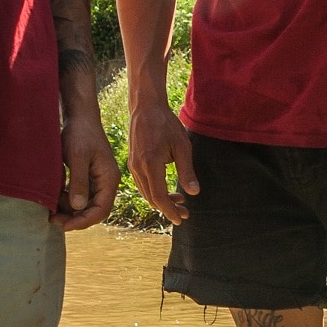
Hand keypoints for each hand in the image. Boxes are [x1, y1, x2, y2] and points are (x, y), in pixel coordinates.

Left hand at [56, 109, 120, 231]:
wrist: (79, 115)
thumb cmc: (80, 132)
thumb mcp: (77, 157)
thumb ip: (78, 182)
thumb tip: (77, 207)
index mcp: (109, 179)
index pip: (101, 210)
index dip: (84, 221)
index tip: (64, 225)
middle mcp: (106, 182)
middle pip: (94, 210)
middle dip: (75, 218)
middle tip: (53, 220)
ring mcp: (97, 180)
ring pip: (85, 204)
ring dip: (69, 210)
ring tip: (50, 208)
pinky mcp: (88, 176)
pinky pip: (79, 195)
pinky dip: (67, 199)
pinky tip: (53, 197)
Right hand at [126, 98, 198, 223]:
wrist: (146, 107)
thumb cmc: (166, 124)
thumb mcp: (182, 146)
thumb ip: (187, 170)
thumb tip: (194, 193)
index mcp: (150, 164)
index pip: (159, 197)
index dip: (170, 211)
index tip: (181, 219)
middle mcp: (138, 168)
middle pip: (152, 198)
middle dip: (168, 209)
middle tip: (185, 213)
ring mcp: (133, 166)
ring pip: (146, 193)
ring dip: (161, 201)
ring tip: (180, 202)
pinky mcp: (132, 162)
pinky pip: (142, 184)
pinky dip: (154, 192)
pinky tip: (167, 189)